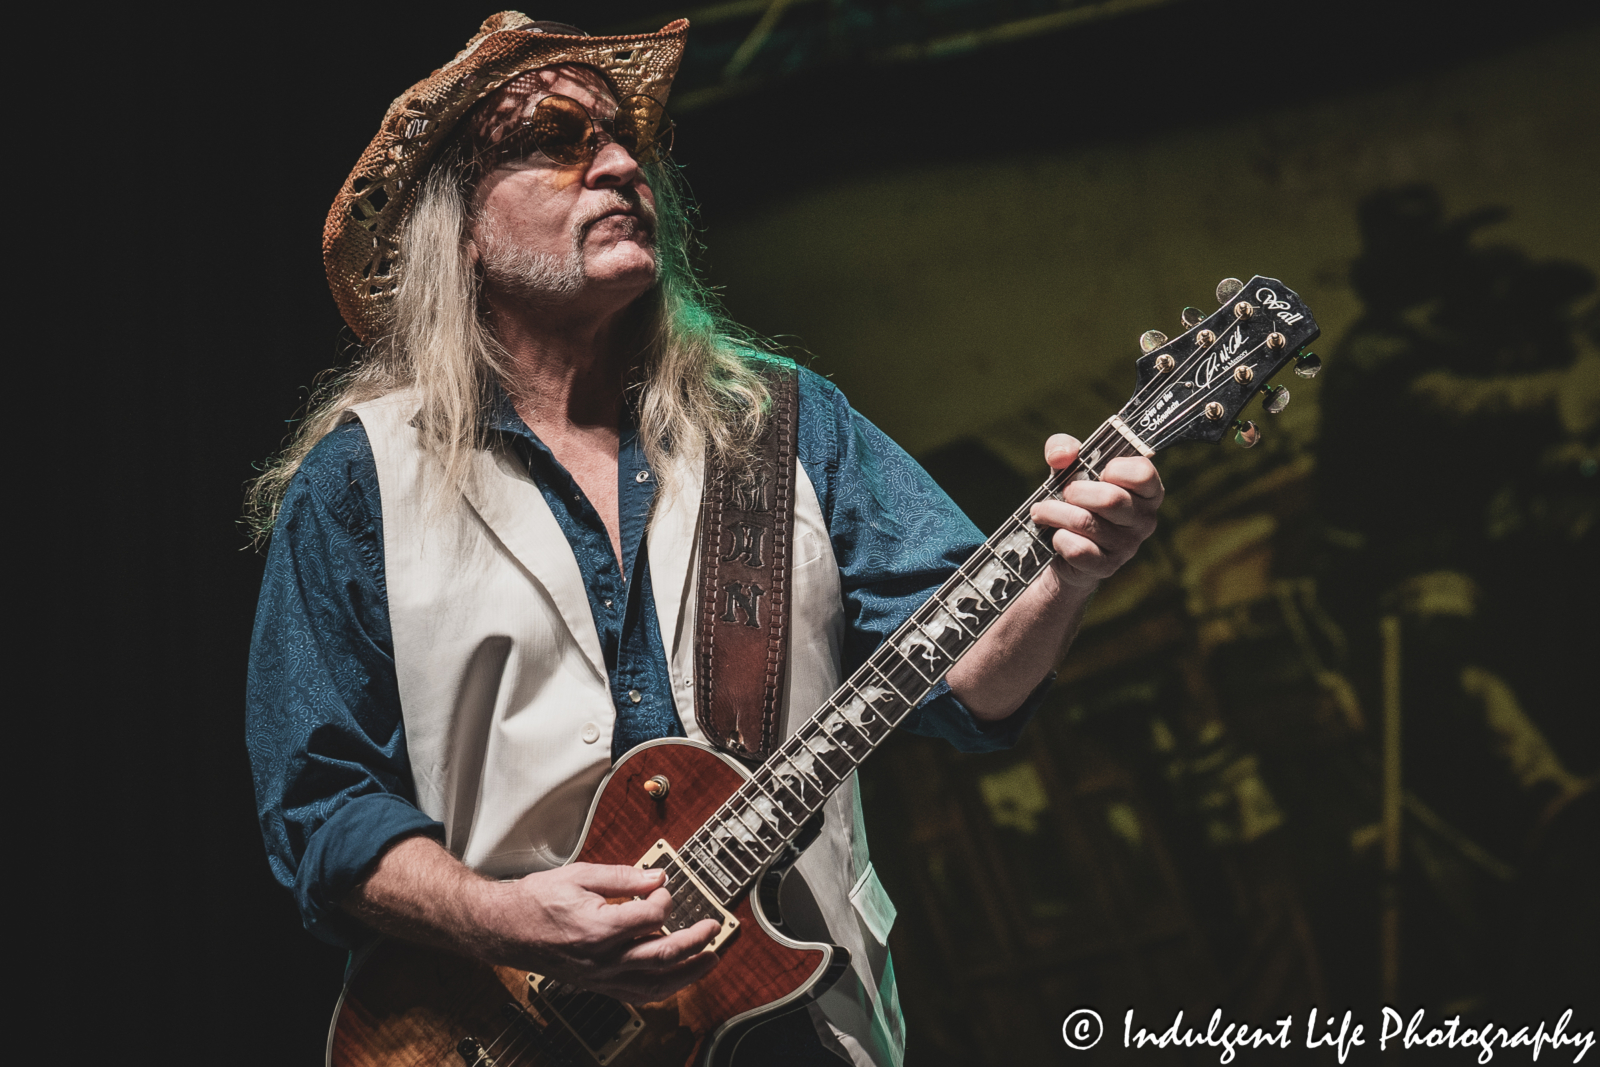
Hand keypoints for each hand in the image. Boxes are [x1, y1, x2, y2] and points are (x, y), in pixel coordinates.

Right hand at [470, 862, 722, 1003]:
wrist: (506, 928)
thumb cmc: (537, 900)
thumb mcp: (580, 875)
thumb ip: (623, 877)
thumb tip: (658, 877)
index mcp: (598, 927)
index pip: (650, 917)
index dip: (665, 900)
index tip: (663, 888)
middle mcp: (601, 958)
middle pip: (661, 956)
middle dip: (695, 942)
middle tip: (714, 928)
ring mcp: (600, 976)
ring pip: (653, 983)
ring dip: (688, 973)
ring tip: (710, 959)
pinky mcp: (597, 984)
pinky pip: (636, 994)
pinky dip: (662, 989)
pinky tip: (676, 980)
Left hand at [1029, 433, 1162, 588]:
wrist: (1062, 545)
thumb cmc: (1075, 499)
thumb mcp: (1069, 468)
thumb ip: (1064, 449)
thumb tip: (1060, 456)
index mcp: (1147, 491)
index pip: (1143, 474)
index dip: (1115, 468)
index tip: (1099, 471)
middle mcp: (1145, 519)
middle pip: (1111, 499)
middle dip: (1075, 492)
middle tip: (1062, 492)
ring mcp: (1128, 546)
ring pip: (1086, 522)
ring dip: (1055, 513)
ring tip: (1043, 511)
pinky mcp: (1106, 567)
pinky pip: (1078, 549)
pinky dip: (1059, 538)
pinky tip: (1056, 535)